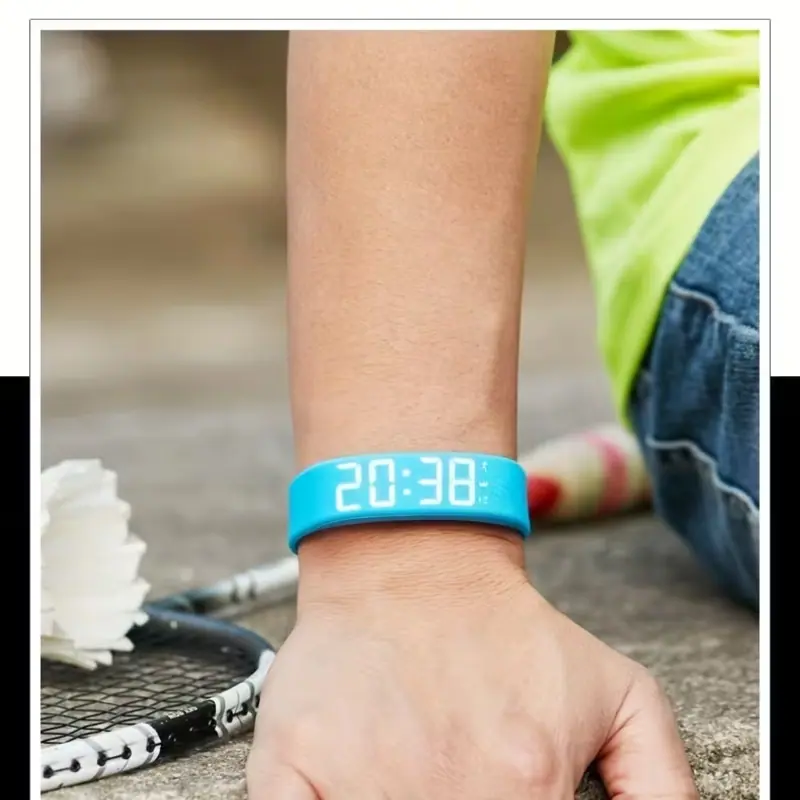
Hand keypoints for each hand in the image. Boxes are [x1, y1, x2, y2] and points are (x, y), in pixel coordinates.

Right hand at [247, 526, 697, 798]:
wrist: (415, 563)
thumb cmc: (502, 630)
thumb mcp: (617, 695)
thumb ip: (660, 782)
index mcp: (529, 791)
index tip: (507, 794)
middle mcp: (448, 795)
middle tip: (453, 776)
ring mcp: (358, 785)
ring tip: (406, 775)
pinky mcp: (291, 765)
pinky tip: (339, 789)